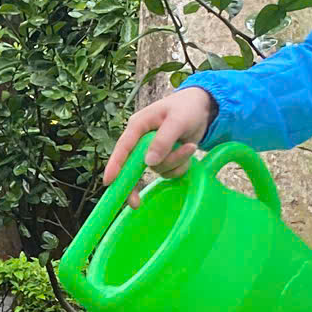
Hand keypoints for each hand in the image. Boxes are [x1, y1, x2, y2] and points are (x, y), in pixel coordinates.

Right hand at [103, 86, 218, 189]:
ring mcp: (152, 150)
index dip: (115, 165)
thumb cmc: (187, 108)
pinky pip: (169, 171)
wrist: (203, 107)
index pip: (123, 147)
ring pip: (157, 169)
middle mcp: (141, 139)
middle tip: (135, 203)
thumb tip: (149, 163)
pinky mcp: (163, 157)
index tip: (108, 181)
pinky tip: (188, 149)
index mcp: (138, 125)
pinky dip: (180, 166)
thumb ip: (163, 141)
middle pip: (134, 166)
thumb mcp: (177, 120)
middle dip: (138, 182)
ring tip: (189, 145)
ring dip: (175, 163)